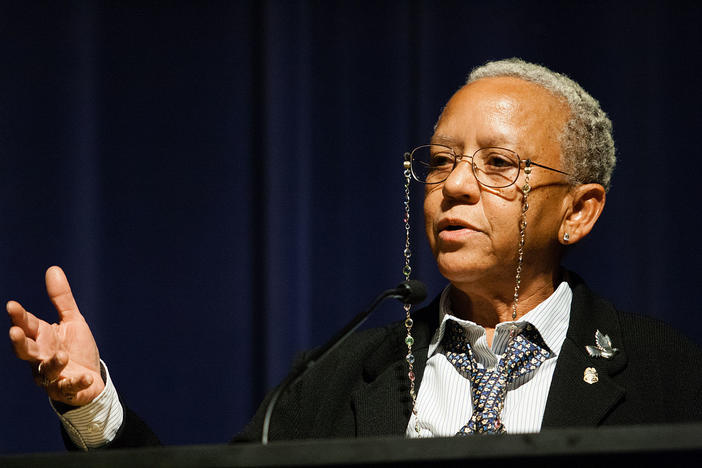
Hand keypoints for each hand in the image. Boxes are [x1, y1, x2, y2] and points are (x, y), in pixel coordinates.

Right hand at [7, 266, 104, 405]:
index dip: (19, 316)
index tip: (12, 305)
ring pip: (46, 371)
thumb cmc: (76, 349)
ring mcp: (52, 376)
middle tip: (15, 332)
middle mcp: (41, 358)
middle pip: (25, 351)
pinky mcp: (67, 390)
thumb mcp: (72, 321)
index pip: (27, 325)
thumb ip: (62, 299)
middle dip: (19, 343)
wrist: (91, 380)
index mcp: (42, 338)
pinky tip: (85, 376)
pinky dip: (76, 382)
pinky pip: (69, 387)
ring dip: (53, 364)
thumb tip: (53, 269)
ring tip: (63, 356)